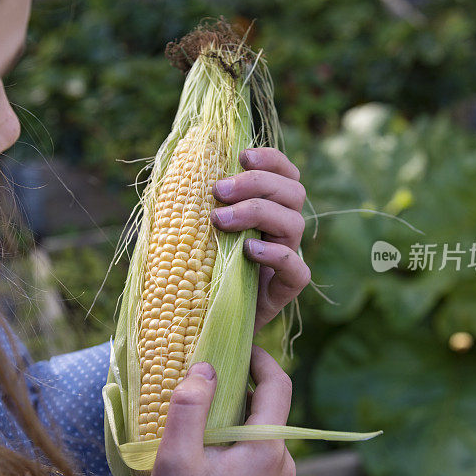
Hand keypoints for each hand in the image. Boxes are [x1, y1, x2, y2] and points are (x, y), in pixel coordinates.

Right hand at [144, 347, 295, 475]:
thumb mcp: (176, 460)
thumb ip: (189, 408)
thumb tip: (205, 367)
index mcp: (267, 449)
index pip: (279, 385)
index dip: (261, 358)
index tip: (236, 345)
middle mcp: (283, 463)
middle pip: (268, 409)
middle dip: (238, 389)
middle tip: (203, 382)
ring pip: (261, 433)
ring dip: (234, 418)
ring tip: (198, 420)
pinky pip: (257, 455)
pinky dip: (236, 442)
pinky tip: (206, 452)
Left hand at [210, 148, 309, 331]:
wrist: (198, 320)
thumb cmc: (195, 267)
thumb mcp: (193, 227)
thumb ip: (196, 200)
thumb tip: (178, 164)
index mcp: (269, 208)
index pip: (285, 174)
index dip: (270, 159)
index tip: (241, 155)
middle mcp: (282, 230)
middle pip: (293, 192)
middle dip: (256, 183)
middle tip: (219, 190)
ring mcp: (287, 259)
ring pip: (295, 223)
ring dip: (257, 212)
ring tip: (220, 219)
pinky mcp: (285, 290)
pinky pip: (297, 270)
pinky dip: (275, 255)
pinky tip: (248, 250)